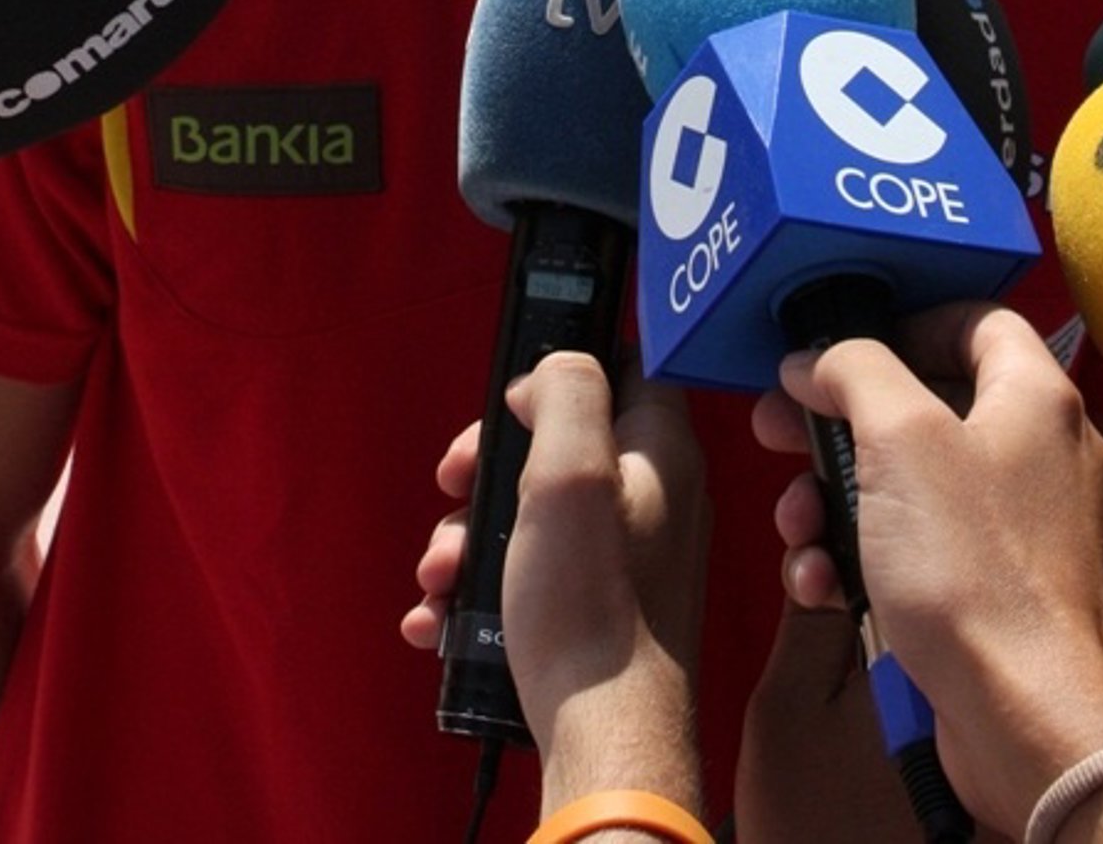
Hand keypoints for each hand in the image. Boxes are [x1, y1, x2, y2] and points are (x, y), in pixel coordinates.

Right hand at [408, 353, 709, 814]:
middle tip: (455, 486)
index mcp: (661, 453)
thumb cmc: (591, 607)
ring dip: (470, 535)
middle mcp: (652, 500)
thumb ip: (567, 389)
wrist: (602, 738)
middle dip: (488, 466)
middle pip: (559, 443)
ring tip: (440, 576)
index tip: (508, 403)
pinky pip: (531, 573)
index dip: (558, 370)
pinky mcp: (597, 610)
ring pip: (532, 512)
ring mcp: (626, 559)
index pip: (626, 365)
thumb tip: (549, 373)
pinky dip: (481, 587)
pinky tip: (441, 616)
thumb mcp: (571, 470)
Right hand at [752, 306, 1102, 843]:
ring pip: (916, 489)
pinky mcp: (1008, 600)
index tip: (839, 351)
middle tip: (782, 433)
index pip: (975, 320)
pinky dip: (870, 563)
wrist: (1028, 726)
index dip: (901, 323)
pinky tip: (827, 590)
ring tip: (798, 530)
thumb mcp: (899, 438)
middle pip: (929, 408)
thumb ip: (854, 370)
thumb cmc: (976, 574)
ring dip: (840, 503)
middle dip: (840, 425)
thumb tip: (819, 358)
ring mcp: (1032, 534)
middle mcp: (1048, 457)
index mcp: (1038, 399)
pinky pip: (928, 556)